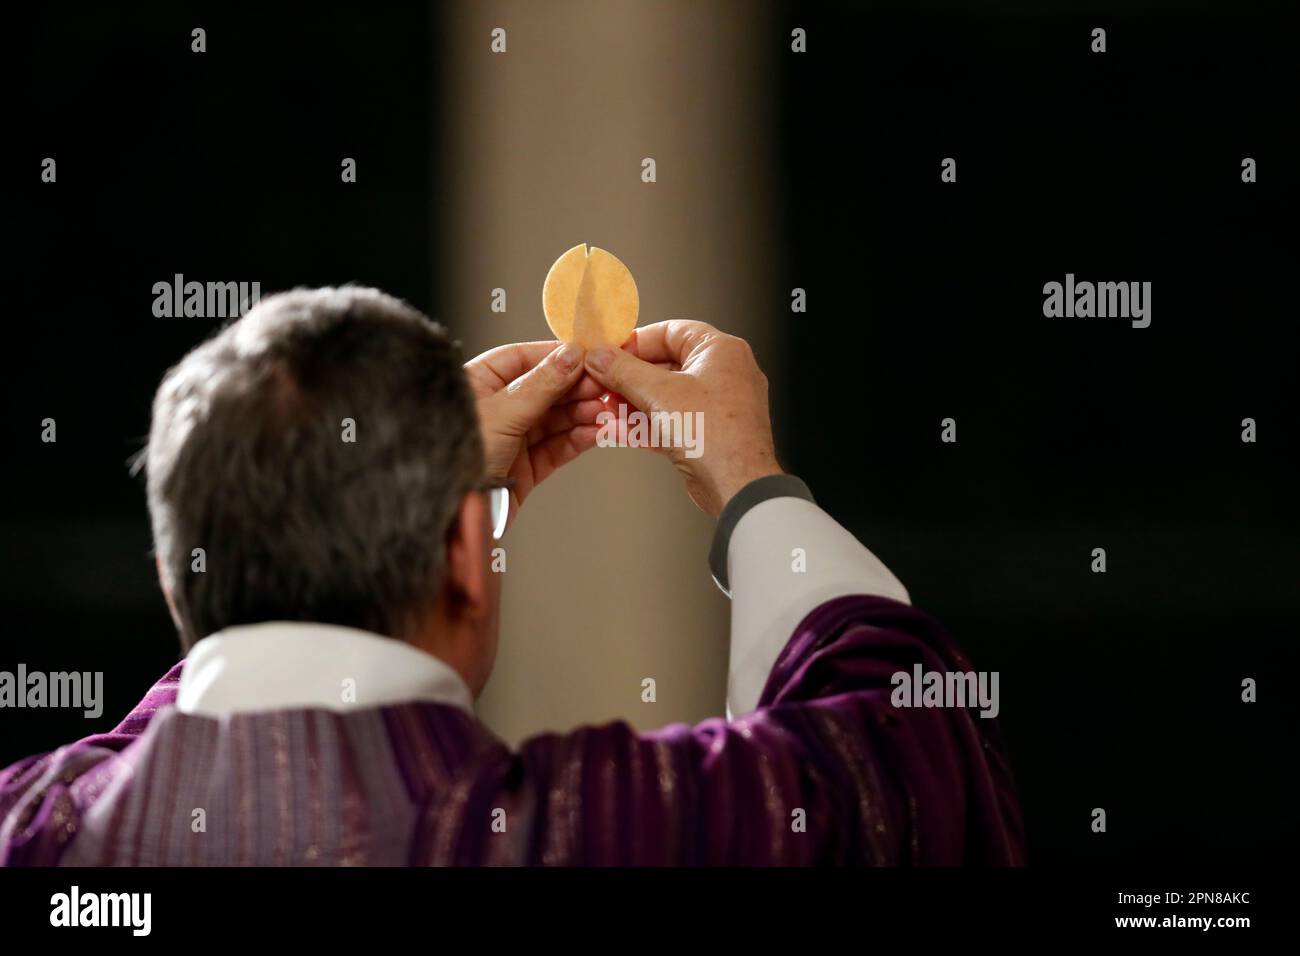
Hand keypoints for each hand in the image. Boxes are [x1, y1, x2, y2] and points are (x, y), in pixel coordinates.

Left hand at [464, 341, 604, 522]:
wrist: (451, 516)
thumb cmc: (455, 458)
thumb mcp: (502, 413)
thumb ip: (541, 384)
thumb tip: (571, 355)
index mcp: (477, 384)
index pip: (522, 359)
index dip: (556, 356)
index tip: (587, 354)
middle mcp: (495, 408)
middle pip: (545, 389)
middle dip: (576, 388)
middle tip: (603, 386)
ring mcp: (511, 439)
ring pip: (556, 419)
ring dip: (583, 413)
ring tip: (605, 411)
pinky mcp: (525, 468)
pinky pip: (557, 447)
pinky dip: (579, 439)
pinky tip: (597, 431)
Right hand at [583, 321, 781, 516]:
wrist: (737, 486)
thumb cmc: (717, 435)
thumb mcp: (659, 394)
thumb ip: (624, 371)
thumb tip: (601, 357)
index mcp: (721, 351)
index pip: (672, 331)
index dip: (637, 340)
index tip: (610, 351)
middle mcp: (724, 374)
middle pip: (666, 365)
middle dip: (629, 377)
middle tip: (603, 382)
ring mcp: (717, 406)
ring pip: (666, 396)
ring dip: (633, 403)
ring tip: (606, 409)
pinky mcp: (708, 434)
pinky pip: (671, 420)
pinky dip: (646, 424)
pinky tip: (618, 430)